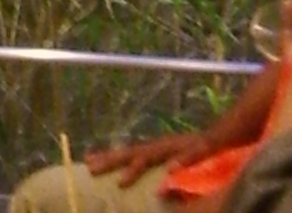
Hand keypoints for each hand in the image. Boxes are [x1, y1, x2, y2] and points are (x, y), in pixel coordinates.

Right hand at [84, 131, 213, 187]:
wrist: (225, 131)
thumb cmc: (217, 143)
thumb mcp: (207, 150)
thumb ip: (189, 158)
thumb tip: (169, 170)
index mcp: (168, 146)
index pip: (145, 158)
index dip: (132, 170)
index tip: (119, 183)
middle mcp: (159, 144)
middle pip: (130, 151)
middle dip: (109, 159)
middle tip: (89, 167)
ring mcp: (159, 147)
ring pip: (129, 151)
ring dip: (110, 156)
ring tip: (89, 160)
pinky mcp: (161, 152)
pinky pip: (136, 154)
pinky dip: (122, 157)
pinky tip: (114, 162)